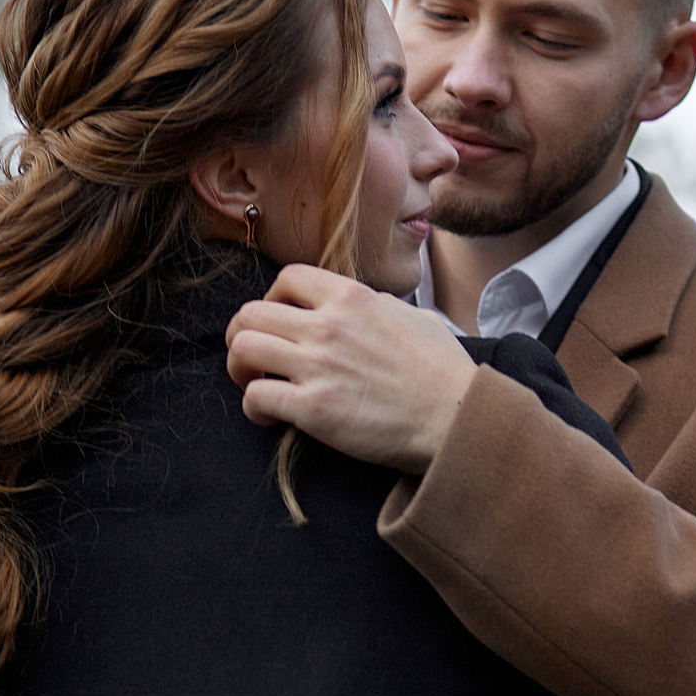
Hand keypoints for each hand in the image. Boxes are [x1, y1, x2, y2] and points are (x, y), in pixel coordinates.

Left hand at [224, 264, 478, 473]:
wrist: (456, 417)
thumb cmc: (443, 372)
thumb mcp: (414, 317)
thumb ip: (380, 306)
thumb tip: (369, 305)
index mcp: (352, 298)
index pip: (287, 277)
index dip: (273, 298)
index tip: (279, 320)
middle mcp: (328, 325)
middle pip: (251, 313)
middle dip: (242, 335)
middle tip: (253, 357)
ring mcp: (318, 366)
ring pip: (243, 349)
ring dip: (240, 369)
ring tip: (256, 384)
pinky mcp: (313, 409)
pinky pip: (255, 397)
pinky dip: (253, 408)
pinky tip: (271, 417)